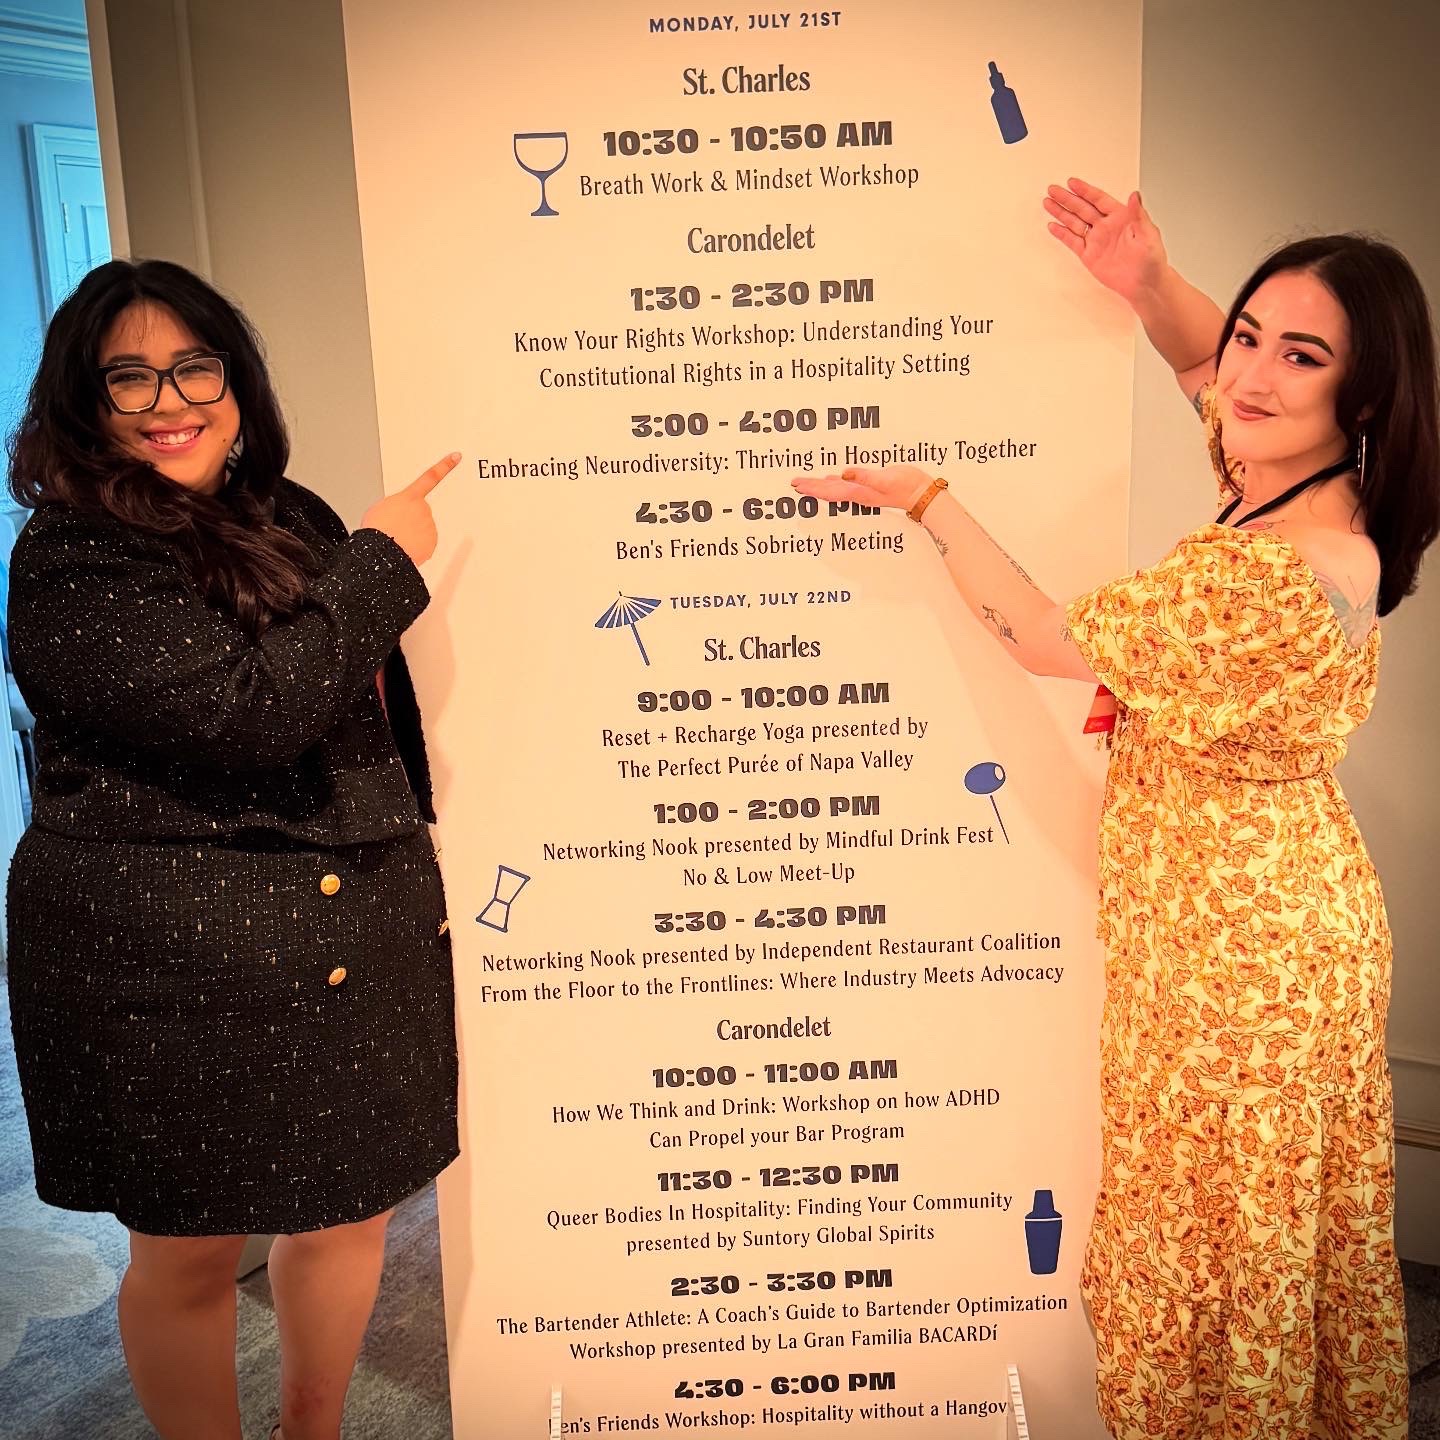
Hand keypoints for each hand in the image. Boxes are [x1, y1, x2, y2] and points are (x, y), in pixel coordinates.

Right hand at [359, 452, 459, 565]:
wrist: (381, 552)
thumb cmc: (377, 531)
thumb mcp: (380, 507)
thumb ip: (396, 504)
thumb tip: (400, 513)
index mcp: (409, 497)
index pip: (430, 477)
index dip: (445, 466)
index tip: (456, 457)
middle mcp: (423, 509)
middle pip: (420, 513)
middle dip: (410, 520)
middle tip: (395, 528)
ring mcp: (430, 526)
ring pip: (423, 530)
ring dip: (412, 534)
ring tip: (397, 539)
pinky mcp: (432, 542)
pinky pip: (424, 544)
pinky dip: (416, 547)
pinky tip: (405, 548)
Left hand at [792, 464, 933, 511]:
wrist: (922, 493)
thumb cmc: (906, 486)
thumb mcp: (885, 479)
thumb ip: (864, 477)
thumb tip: (843, 474)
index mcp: (859, 492)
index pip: (830, 491)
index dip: (813, 488)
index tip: (798, 486)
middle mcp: (859, 493)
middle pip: (829, 491)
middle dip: (811, 487)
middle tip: (795, 484)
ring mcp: (865, 490)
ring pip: (836, 488)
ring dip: (820, 486)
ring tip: (807, 484)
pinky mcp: (871, 485)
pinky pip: (847, 484)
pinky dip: (835, 483)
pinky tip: (832, 479)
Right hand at [1042, 177, 1165, 303]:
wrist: (1144, 285)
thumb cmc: (1151, 261)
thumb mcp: (1149, 235)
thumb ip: (1139, 214)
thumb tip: (1135, 196)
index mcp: (1121, 217)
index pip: (1099, 199)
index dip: (1085, 191)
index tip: (1072, 183)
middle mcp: (1106, 226)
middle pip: (1082, 208)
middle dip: (1067, 199)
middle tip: (1053, 190)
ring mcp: (1097, 241)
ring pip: (1075, 223)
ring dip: (1061, 213)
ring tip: (1048, 203)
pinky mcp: (1090, 255)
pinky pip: (1073, 242)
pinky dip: (1062, 234)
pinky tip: (1053, 226)